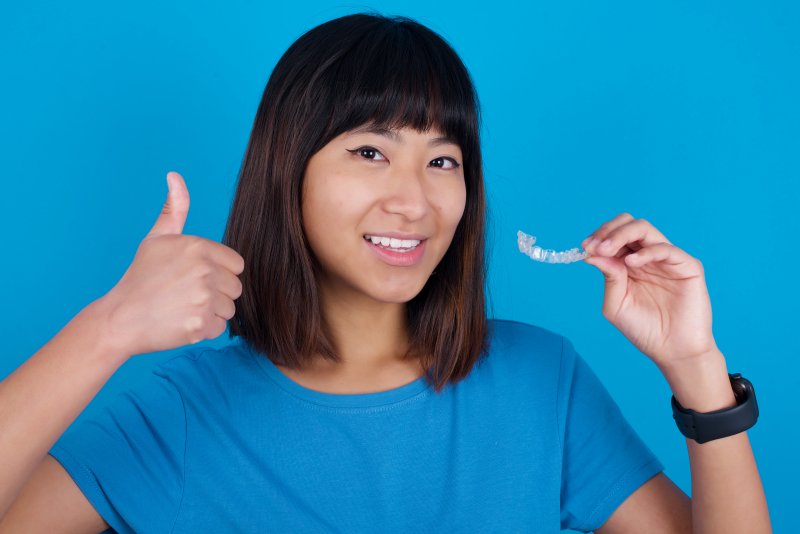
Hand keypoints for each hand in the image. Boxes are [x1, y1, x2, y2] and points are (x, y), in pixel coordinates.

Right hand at [100, 172, 244, 357]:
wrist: (120, 318)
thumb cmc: (141, 277)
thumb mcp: (156, 238)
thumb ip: (174, 209)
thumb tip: (175, 175)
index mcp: (199, 247)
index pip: (236, 264)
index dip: (218, 273)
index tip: (194, 278)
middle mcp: (204, 270)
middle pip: (235, 287)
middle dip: (216, 293)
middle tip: (186, 295)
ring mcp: (203, 297)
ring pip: (230, 308)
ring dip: (211, 312)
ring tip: (183, 307)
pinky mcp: (201, 324)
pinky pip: (220, 327)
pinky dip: (204, 329)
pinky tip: (182, 322)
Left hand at [581, 212, 718, 368]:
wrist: (673, 351)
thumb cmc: (644, 329)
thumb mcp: (616, 304)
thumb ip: (608, 277)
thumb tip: (592, 253)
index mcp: (629, 262)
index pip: (613, 235)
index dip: (598, 236)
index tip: (584, 247)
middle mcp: (647, 256)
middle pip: (629, 225)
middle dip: (608, 230)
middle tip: (594, 245)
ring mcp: (667, 259)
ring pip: (645, 229)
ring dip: (621, 235)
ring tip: (606, 249)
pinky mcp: (687, 266)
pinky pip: (666, 249)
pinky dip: (646, 251)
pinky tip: (631, 262)